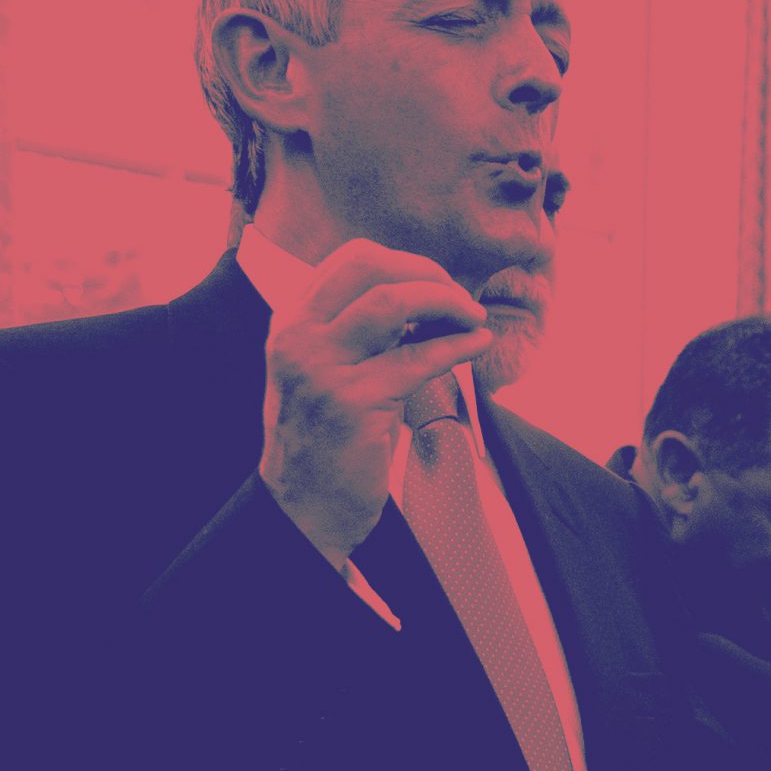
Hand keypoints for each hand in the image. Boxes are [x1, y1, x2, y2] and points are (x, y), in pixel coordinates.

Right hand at [259, 239, 492, 564]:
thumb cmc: (326, 445)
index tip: (439, 285)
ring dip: (445, 302)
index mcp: (291, 323)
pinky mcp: (352, 403)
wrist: (303, 510)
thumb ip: (359, 336)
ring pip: (393, 302)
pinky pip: (417, 359)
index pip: (351, 261)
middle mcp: (298, 337)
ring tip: (473, 317)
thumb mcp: (327, 374)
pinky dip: (457, 346)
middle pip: (370, 266)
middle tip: (461, 299)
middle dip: (428, 274)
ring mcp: (321, 367)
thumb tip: (424, 302)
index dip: (407, 264)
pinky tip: (478, 344)